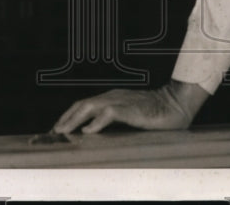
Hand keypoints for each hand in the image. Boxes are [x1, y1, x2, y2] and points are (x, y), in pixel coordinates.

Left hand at [52, 80, 209, 134]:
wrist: (176, 104)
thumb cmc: (156, 113)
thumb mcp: (130, 117)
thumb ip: (114, 121)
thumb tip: (94, 133)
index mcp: (112, 98)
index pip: (84, 105)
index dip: (69, 116)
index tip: (58, 129)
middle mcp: (113, 96)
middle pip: (82, 104)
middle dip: (65, 118)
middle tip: (53, 132)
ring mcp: (121, 100)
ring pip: (91, 106)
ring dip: (74, 119)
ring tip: (63, 131)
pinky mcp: (130, 108)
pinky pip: (110, 113)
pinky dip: (97, 122)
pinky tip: (88, 131)